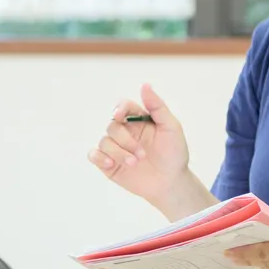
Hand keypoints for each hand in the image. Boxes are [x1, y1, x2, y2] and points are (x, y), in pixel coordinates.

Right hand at [87, 83, 190, 203]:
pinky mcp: (109, 164)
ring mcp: (116, 148)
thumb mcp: (171, 127)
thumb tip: (145, 85)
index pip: (123, 107)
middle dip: (125, 140)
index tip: (120, 116)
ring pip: (104, 142)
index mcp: (138, 120)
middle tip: (142, 155)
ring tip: (134, 163)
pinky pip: (94, 155)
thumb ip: (158, 107)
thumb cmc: (174, 153)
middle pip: (112, 126)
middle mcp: (125, 132)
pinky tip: (111, 164)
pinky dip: (99, 157)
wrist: (171, 182)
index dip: (119, 108)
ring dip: (118, 153)